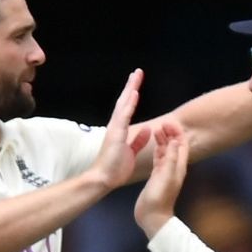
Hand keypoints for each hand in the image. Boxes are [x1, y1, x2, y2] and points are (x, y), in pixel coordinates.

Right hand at [86, 69, 153, 190]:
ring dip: (130, 89)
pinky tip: (134, 93)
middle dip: (131, 86)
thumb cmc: (115, 167)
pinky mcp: (116, 133)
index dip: (133, 95)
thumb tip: (148, 130)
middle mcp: (116, 126)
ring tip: (136, 76)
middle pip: (125, 101)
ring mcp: (115, 128)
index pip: (127, 108)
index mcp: (120, 130)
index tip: (137, 84)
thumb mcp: (131, 152)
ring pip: (123, 104)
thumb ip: (139, 140)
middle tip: (137, 72)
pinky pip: (124, 115)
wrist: (104, 178)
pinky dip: (129, 104)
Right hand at [134, 122, 190, 235]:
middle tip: (161, 124)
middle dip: (170, 134)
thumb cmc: (159, 198)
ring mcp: (165, 172)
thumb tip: (174, 140)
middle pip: (175, 146)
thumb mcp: (165, 175)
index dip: (177, 133)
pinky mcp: (156, 176)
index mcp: (178, 167)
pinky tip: (153, 144)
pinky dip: (157, 150)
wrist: (152, 216)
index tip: (168, 123)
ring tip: (156, 130)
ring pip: (167, 151)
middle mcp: (174, 168)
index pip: (182, 145)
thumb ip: (170, 158)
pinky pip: (159, 159)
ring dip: (163, 140)